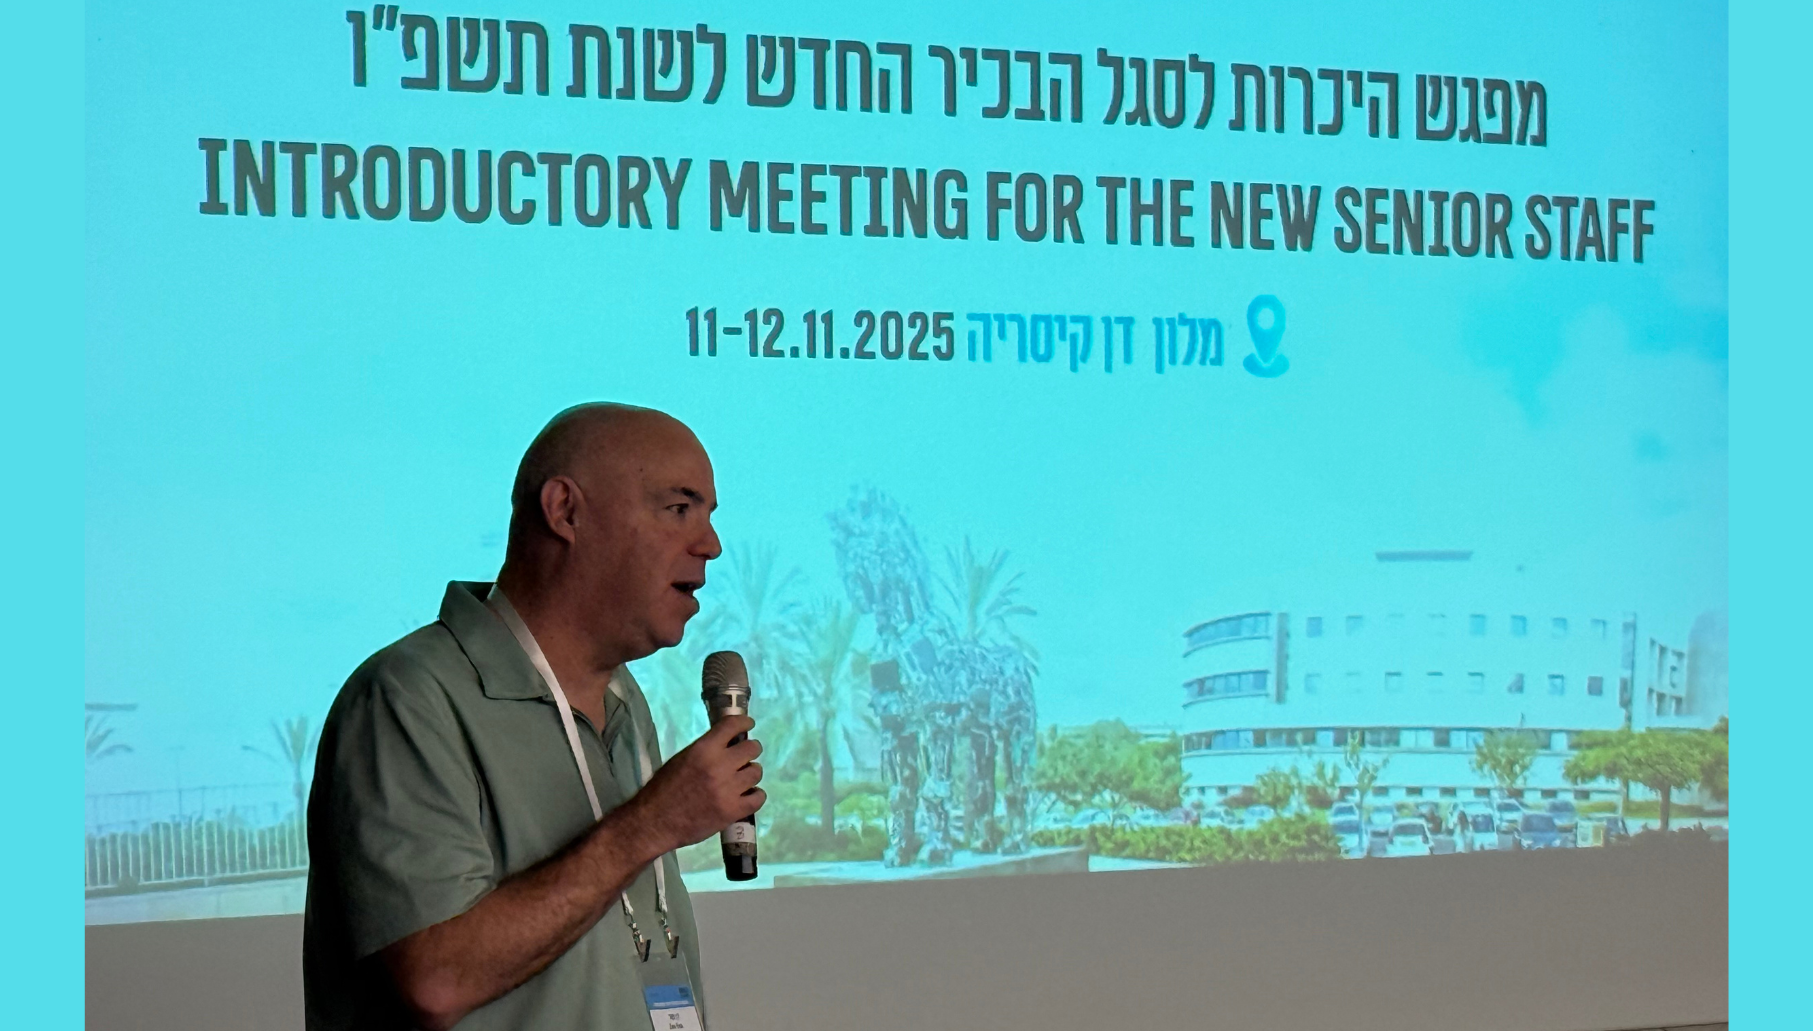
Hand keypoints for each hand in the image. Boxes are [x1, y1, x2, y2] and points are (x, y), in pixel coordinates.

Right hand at [628, 716, 764, 852]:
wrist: (654, 822)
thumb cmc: (662, 789)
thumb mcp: (681, 759)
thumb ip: (705, 751)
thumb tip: (726, 745)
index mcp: (703, 749)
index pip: (732, 725)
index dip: (744, 723)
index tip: (748, 724)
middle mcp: (719, 766)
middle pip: (752, 748)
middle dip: (750, 750)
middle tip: (744, 758)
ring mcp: (729, 789)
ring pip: (756, 772)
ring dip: (751, 773)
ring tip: (742, 779)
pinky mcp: (733, 811)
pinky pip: (758, 797)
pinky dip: (755, 795)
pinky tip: (747, 796)